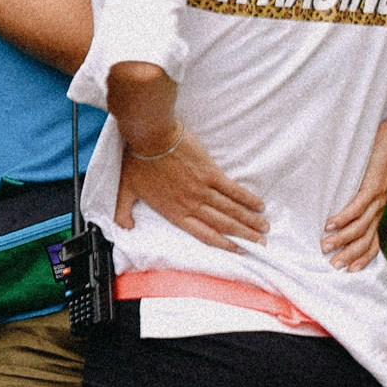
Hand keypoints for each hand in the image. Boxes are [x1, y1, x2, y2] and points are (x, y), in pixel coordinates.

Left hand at [113, 125, 269, 251]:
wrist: (150, 136)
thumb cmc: (137, 161)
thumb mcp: (125, 190)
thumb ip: (123, 212)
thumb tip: (124, 227)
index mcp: (174, 212)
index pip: (203, 234)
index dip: (222, 244)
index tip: (238, 250)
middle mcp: (191, 204)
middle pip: (223, 225)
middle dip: (243, 236)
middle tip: (260, 244)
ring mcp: (202, 189)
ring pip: (231, 210)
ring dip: (250, 220)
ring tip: (264, 228)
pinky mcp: (210, 172)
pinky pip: (233, 189)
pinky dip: (247, 199)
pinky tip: (259, 205)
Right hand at [322, 115, 386, 270]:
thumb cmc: (378, 161)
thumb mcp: (368, 185)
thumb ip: (357, 198)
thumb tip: (337, 208)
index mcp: (376, 212)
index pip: (372, 242)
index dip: (362, 258)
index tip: (348, 271)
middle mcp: (377, 210)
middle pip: (365, 241)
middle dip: (349, 255)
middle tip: (333, 266)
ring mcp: (375, 200)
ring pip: (360, 227)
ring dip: (342, 239)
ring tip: (325, 246)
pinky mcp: (371, 188)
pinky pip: (357, 207)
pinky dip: (344, 217)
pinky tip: (331, 224)